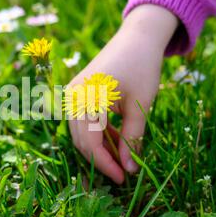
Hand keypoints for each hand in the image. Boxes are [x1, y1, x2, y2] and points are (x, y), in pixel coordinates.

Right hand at [68, 4, 177, 183]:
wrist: (138, 37)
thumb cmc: (142, 67)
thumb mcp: (140, 106)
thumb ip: (132, 139)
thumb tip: (130, 170)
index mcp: (85, 99)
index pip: (89, 143)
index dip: (105, 164)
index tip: (122, 179)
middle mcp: (72, 97)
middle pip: (81, 140)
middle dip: (101, 159)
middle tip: (123, 172)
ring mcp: (73, 94)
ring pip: (81, 132)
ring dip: (99, 147)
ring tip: (122, 158)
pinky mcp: (78, 92)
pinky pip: (84, 121)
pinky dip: (98, 133)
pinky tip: (116, 140)